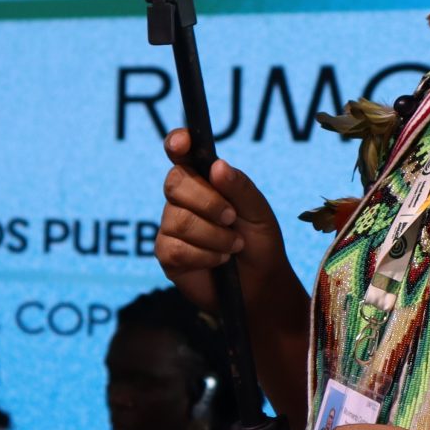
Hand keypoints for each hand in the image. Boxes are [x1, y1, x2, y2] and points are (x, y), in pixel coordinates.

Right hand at [156, 129, 298, 316]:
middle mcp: (183, 199)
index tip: (183, 143)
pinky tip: (219, 261)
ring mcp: (171, 226)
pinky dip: (204, 255)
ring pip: (178, 219)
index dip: (177, 143)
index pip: (181, 154)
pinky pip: (175, 248)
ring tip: (233, 246)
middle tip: (232, 218)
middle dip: (208, 202)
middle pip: (175, 183)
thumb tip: (217, 166)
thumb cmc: (261, 243)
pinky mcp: (167, 254)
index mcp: (204, 180)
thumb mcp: (259, 212)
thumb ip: (240, 188)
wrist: (262, 286)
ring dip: (214, 235)